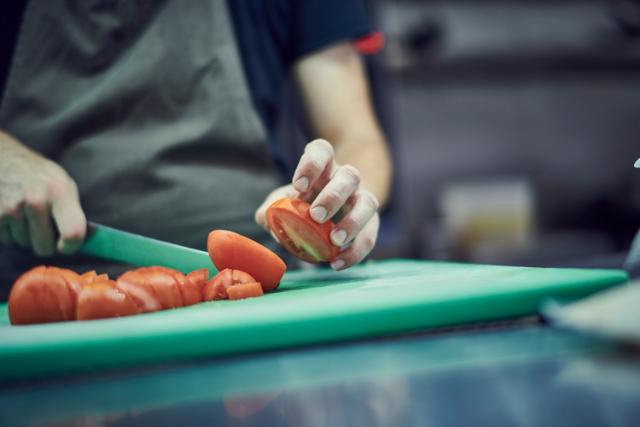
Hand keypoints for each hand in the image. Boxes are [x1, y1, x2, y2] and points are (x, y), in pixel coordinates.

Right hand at [0, 131, 86, 255]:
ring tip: (25, 213)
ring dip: (26, 235)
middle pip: (45, 247)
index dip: (71, 246)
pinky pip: (7, 239)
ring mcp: (11, 208)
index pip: (72, 233)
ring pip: (24, 244)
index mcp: (59, 192)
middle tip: (44, 226)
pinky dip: (10, 232)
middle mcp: (35, 200)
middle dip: (46, 243)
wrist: (3, 158)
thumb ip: (73, 212)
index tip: (67, 246)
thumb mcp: (63, 184)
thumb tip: (86, 241)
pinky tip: (12, 214)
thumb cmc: (39, 175)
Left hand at [256, 139, 379, 269]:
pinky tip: (337, 263)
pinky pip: (370, 236)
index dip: (311, 165)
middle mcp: (345, 178)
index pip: (322, 151)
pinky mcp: (371, 222)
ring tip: (334, 240)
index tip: (297, 185)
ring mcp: (361, 199)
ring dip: (352, 222)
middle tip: (316, 216)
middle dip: (333, 196)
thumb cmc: (304, 202)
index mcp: (324, 166)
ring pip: (368, 202)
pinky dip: (355, 252)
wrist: (334, 209)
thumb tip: (265, 218)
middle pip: (350, 175)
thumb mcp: (285, 200)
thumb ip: (271, 207)